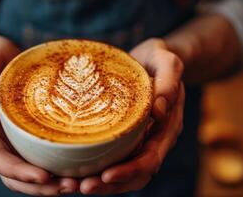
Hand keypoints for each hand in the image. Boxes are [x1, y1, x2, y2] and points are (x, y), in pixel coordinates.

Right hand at [0, 35, 77, 195]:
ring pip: (26, 170)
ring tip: (76, 184)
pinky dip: (52, 165)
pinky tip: (73, 166)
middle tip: (70, 187)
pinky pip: (36, 155)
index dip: (19, 171)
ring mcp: (9, 138)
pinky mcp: (23, 133)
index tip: (44, 177)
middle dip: (39, 186)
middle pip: (13, 174)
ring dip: (48, 183)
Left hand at [79, 38, 184, 194]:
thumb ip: (169, 77)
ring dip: (101, 183)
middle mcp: (154, 140)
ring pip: (123, 172)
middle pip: (135, 174)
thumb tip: (160, 108)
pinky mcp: (126, 137)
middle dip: (109, 185)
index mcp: (167, 127)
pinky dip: (96, 168)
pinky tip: (75, 170)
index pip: (150, 158)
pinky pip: (113, 158)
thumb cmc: (159, 59)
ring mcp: (140, 141)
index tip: (106, 175)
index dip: (130, 170)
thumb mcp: (167, 59)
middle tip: (82, 187)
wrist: (153, 61)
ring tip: (73, 185)